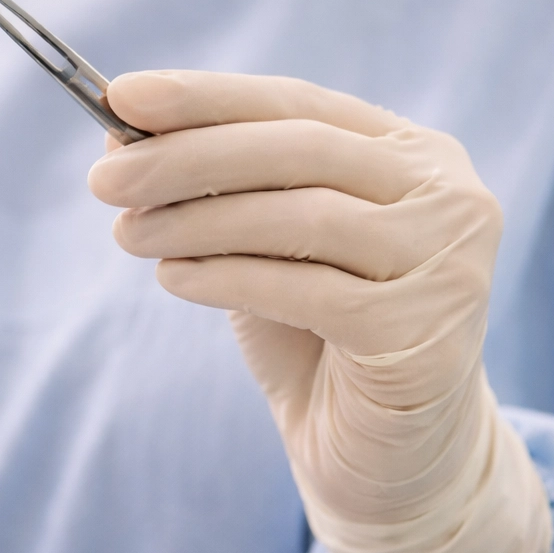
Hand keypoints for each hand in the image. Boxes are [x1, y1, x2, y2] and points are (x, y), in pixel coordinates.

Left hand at [88, 71, 550, 552]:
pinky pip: (306, 289)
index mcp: (412, 154)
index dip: (207, 97)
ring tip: (128, 233)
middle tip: (105, 179)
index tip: (122, 95)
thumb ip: (213, 188)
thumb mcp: (259, 245)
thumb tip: (119, 138)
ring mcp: (447, 264)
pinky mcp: (425, 334)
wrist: (385, 457)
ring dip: (198, 218)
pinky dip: (226, 276)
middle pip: (300, 150)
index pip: (297, 103)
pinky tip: (172, 278)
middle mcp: (448, 196)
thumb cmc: (316, 335)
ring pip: (303, 215)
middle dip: (188, 156)